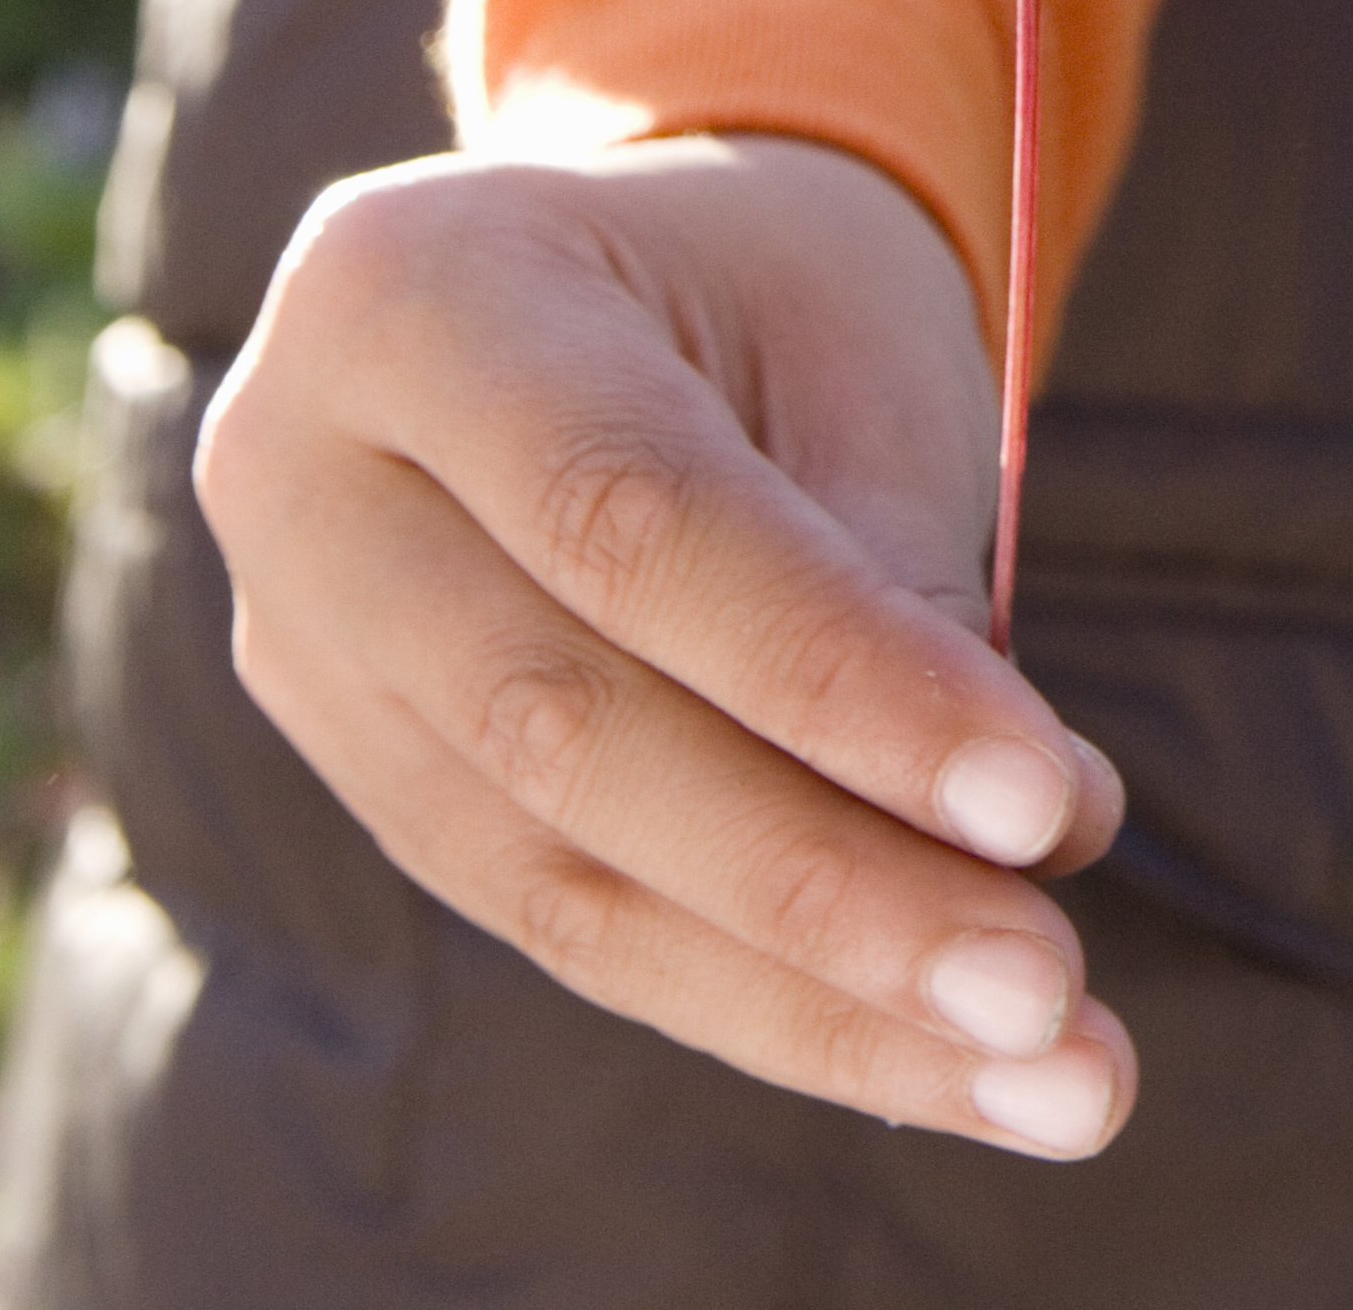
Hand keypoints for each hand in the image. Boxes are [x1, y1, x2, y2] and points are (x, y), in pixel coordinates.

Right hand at [198, 134, 1139, 1159]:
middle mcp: (297, 470)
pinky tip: (941, 1061)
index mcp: (411, 292)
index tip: (1054, 805)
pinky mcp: (360, 775)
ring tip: (1054, 1072)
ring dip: (823, 999)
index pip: (636, 523)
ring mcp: (300, 644)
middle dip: (837, 888)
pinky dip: (768, 1001)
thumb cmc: (769, 288)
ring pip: (563, 875)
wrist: (630, 280)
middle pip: (572, 732)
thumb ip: (895, 572)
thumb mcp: (848, 352)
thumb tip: (1021, 842)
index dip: (843, 682)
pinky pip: (567, 921)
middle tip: (1055, 997)